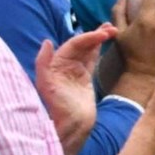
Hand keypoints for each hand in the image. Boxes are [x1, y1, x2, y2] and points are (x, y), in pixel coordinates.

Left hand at [36, 27, 116, 154]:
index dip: (88, 37)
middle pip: (80, 45)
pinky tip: (104, 42)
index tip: (103, 34)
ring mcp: (75, 71)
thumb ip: (43, 62)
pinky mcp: (85, 78)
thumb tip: (48, 42)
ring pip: (87, 50)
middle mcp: (64, 65)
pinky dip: (98, 50)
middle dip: (94, 35)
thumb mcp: (46, 84)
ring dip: (98, 39)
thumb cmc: (59, 107)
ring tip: (111, 29)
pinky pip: (92, 60)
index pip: (73, 45)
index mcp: (55, 64)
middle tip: (111, 28)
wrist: (73, 125)